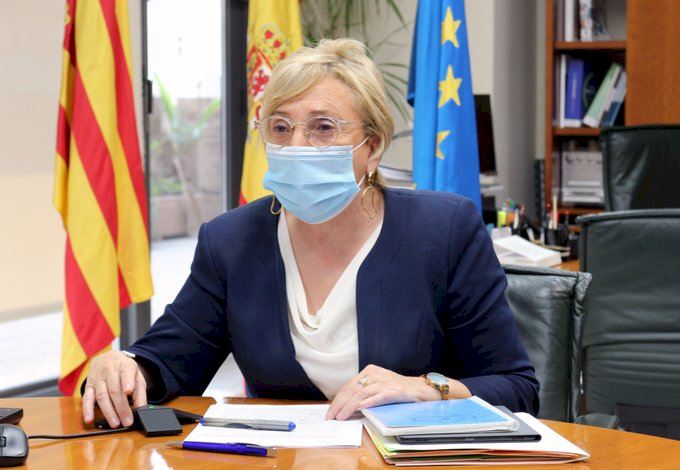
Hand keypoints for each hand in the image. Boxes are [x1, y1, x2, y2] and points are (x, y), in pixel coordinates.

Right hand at [81, 351, 146, 427]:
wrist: (107, 358)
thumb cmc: (124, 370)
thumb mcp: (137, 376)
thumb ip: (140, 392)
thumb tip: (142, 409)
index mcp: (124, 365)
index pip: (126, 373)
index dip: (127, 382)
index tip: (128, 390)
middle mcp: (110, 370)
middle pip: (114, 390)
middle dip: (121, 407)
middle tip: (127, 421)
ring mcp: (97, 378)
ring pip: (102, 396)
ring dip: (108, 412)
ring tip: (115, 423)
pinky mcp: (88, 385)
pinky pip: (86, 398)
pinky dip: (87, 410)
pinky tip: (89, 419)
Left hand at [326, 365, 469, 420]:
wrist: (423, 389)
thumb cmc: (400, 390)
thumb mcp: (379, 388)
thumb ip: (364, 393)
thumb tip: (346, 407)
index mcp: (370, 371)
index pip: (349, 386)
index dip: (337, 399)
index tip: (330, 412)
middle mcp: (376, 374)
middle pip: (352, 389)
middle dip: (339, 404)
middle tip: (331, 417)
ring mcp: (386, 381)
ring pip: (363, 393)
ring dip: (350, 406)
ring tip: (341, 417)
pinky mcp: (396, 390)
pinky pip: (381, 395)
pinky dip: (370, 401)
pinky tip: (361, 407)